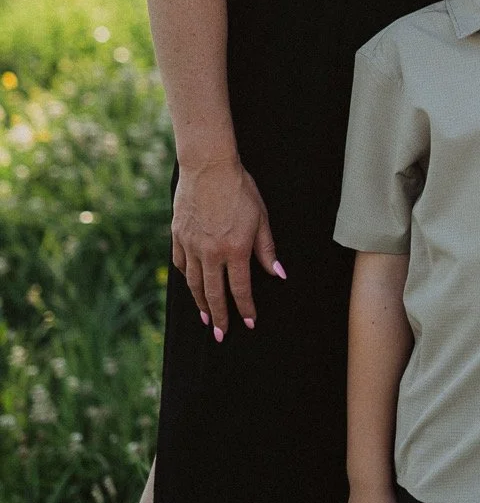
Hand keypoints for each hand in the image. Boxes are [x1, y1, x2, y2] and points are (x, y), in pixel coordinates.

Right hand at [171, 153, 283, 338]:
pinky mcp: (177, 235)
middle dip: (219, 317)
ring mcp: (191, 245)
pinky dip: (186, 278)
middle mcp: (210, 253)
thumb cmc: (240, 190)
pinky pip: (180, 264)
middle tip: (220, 335)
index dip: (245, 309)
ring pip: (193, 283)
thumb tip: (278, 274)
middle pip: (213, 293)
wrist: (208, 167)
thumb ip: (267, 249)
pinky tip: (190, 286)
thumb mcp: (261, 219)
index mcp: (234, 250)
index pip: (240, 289)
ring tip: (205, 318)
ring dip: (200, 303)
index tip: (249, 322)